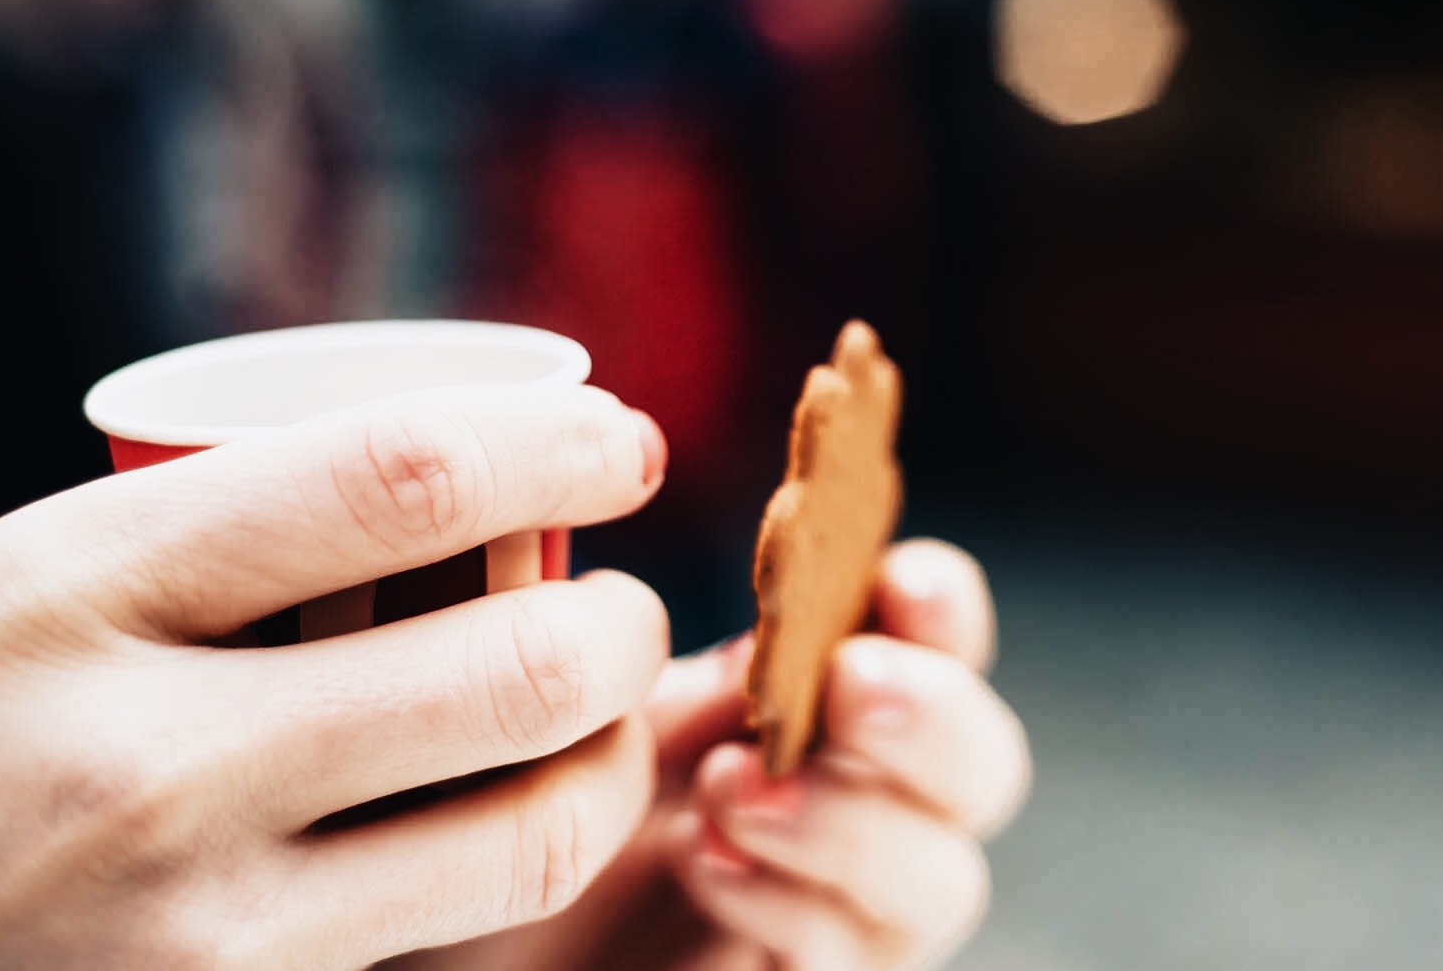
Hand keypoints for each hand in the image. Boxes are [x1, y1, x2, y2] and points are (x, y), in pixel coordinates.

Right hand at [0, 385, 670, 969]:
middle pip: (522, 670)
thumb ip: (252, 528)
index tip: (620, 446)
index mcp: (93, 589)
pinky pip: (460, 923)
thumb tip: (503, 471)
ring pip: (536, 832)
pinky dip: (524, 857)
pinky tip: (519, 811)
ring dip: (617, 760)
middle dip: (629, 626)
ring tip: (600, 720)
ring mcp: (202, 929)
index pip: (405, 477)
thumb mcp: (56, 578)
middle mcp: (154, 765)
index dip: (561, 446)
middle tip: (626, 609)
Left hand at [402, 539, 1031, 970]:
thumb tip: (697, 516)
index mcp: (833, 683)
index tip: (900, 576)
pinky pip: (849, 960)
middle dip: (934, 717)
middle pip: (983, 764)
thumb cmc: (526, 775)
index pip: (941, 636)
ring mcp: (846, 901)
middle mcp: (868, 791)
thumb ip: (665, 633)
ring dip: (852, 823)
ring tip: (731, 790)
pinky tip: (705, 860)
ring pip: (943, 879)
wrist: (459, 895)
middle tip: (853, 683)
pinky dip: (790, 906)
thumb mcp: (586, 681)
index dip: (943, 606)